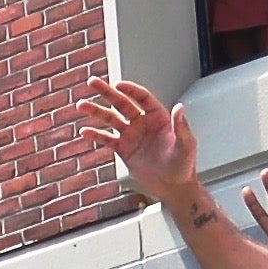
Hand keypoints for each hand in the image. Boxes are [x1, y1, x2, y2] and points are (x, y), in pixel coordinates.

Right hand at [75, 81, 202, 210]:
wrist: (173, 186)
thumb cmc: (183, 164)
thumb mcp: (186, 144)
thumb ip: (181, 126)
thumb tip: (179, 106)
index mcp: (158, 116)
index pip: (141, 98)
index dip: (130, 90)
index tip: (117, 85)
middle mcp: (142, 122)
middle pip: (122, 103)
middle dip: (107, 92)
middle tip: (92, 82)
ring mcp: (131, 135)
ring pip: (110, 119)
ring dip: (96, 111)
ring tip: (81, 105)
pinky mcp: (123, 149)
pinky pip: (106, 139)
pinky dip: (95, 135)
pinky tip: (84, 131)